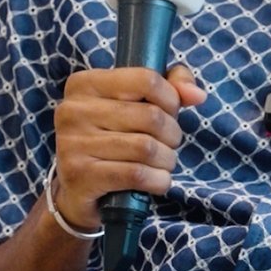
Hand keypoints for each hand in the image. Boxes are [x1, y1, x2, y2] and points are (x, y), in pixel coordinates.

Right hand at [51, 62, 204, 233]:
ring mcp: (72, 144)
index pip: (146, 79)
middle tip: (167, 145)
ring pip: (146, 147)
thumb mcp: (135, 104)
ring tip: (161, 164)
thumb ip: (170, 86)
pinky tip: (156, 181)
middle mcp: (72, 110)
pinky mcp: (80, 176)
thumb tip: (197, 95)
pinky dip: (158, 180)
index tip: (169, 113)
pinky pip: (136, 174)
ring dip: (166, 160)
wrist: (76, 191)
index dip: (171, 99)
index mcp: (84, 84)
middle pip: (151, 116)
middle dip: (172, 135)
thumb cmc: (112, 139)